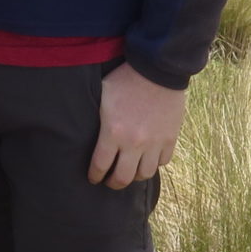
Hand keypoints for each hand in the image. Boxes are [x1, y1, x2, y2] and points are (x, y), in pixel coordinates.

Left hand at [89, 63, 185, 188]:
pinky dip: (154, 162)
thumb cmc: (125, 78)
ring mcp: (154, 142)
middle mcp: (134, 142)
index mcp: (113, 132)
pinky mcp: (170, 137)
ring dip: (135, 175)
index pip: (100, 166)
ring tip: (130, 171)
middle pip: (122, 178)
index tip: (93, 178)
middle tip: (110, 181)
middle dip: (113, 183)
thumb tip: (79, 125)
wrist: (157, 68)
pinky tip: (148, 158)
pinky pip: (163, 161)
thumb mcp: (102, 94)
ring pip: (144, 174)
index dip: (94, 175)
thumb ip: (95, 115)